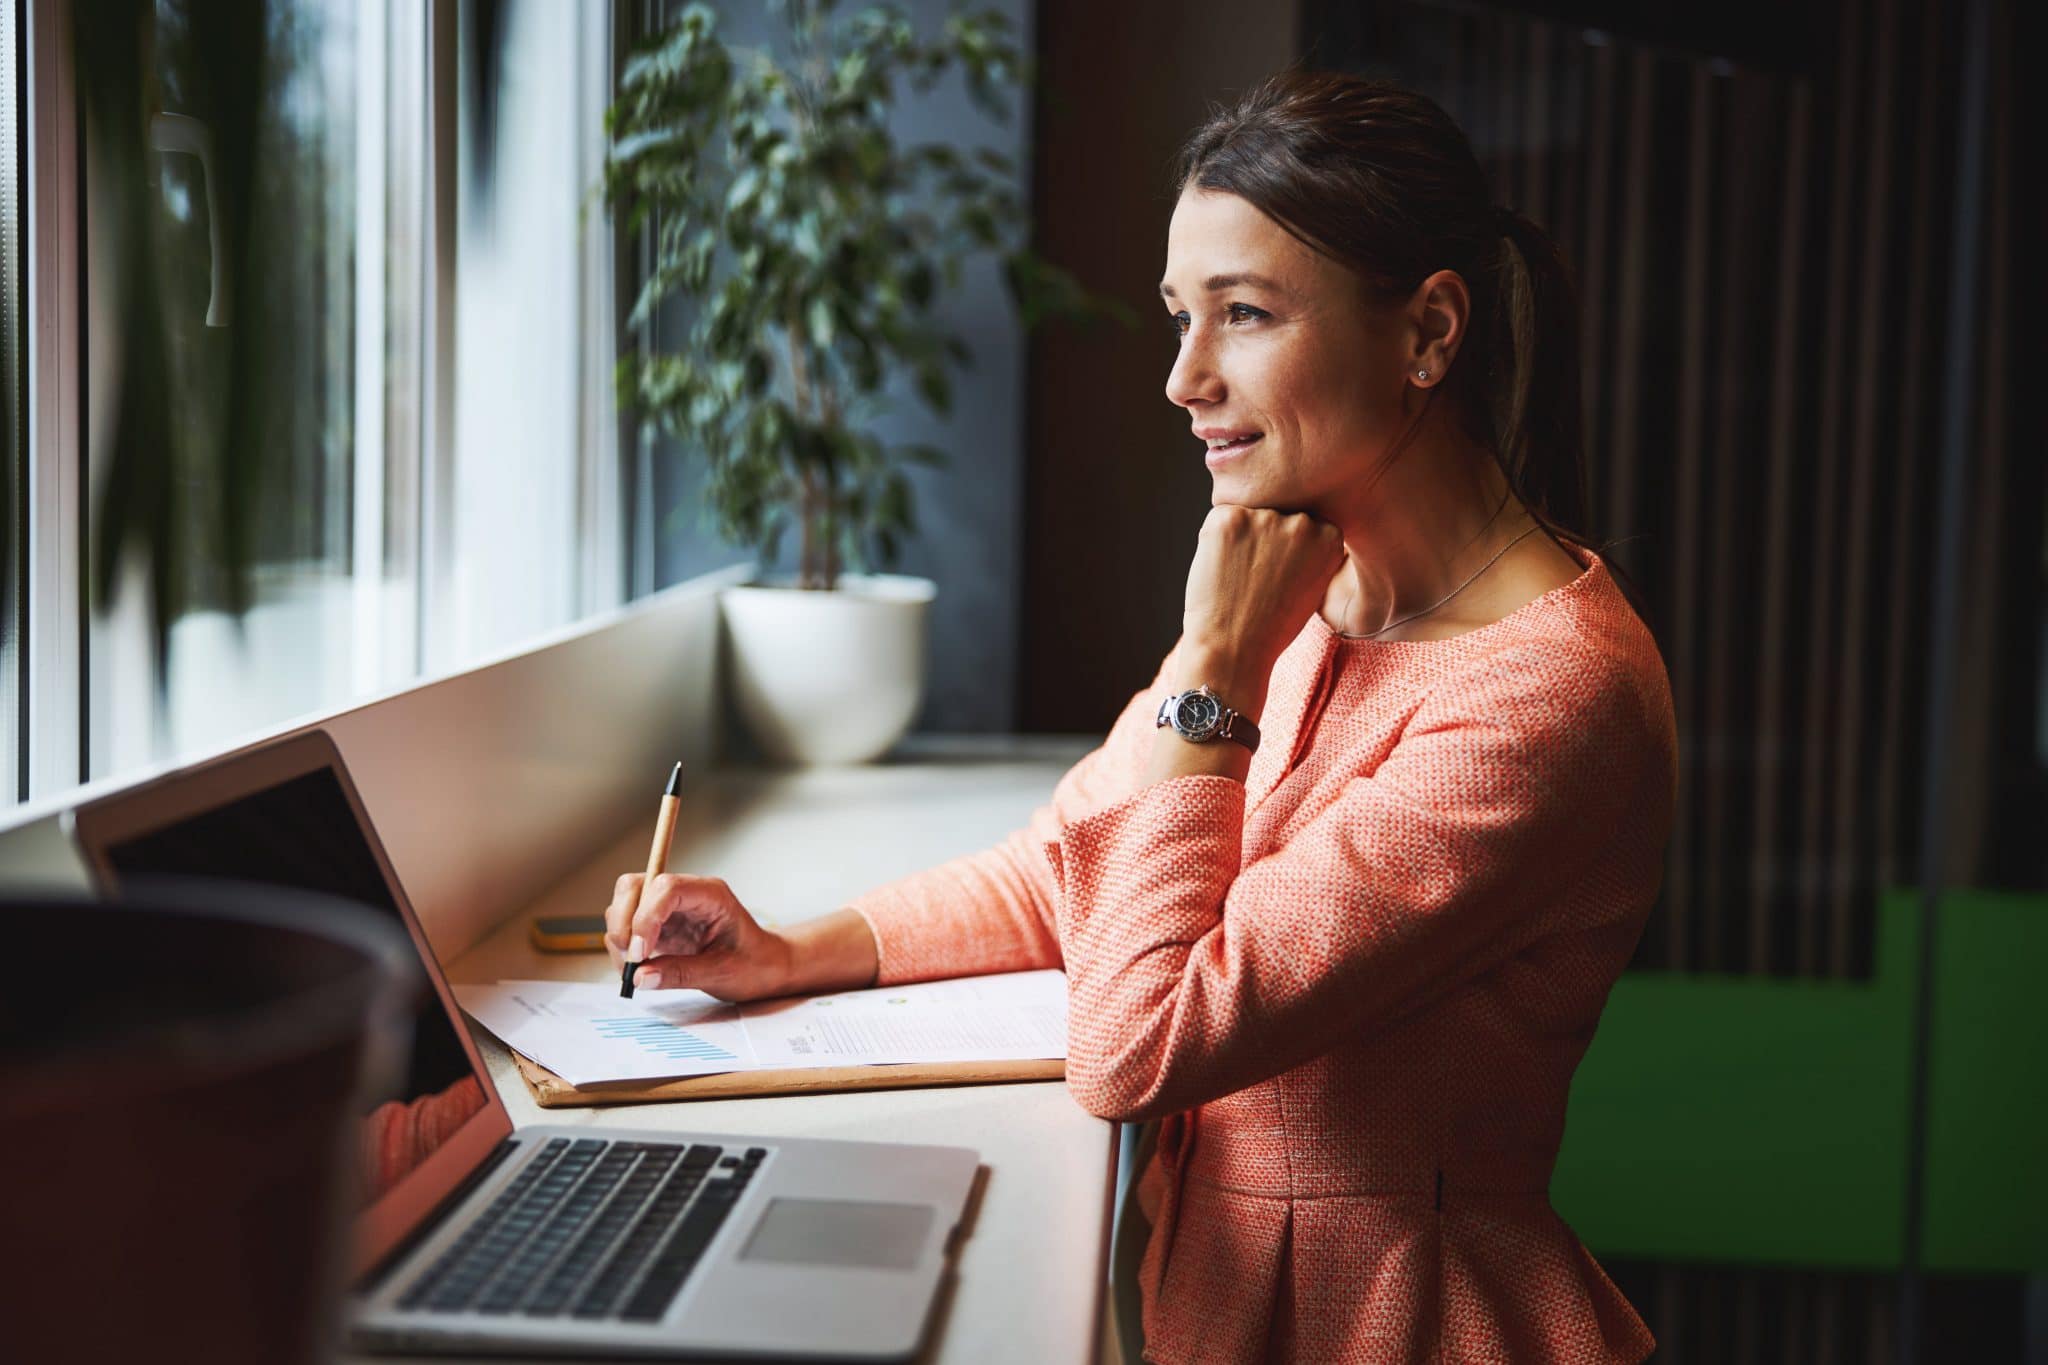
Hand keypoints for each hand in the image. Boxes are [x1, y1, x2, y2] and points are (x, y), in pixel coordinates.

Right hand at [604, 873, 792, 1002]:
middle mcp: (686, 894)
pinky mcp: (660, 925)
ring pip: (626, 903)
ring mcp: (670, 907)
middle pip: (636, 886)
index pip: (666, 888)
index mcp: (710, 895)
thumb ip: (680, 974)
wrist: (766, 968)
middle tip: (629, 961)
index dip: (646, 917)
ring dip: (620, 936)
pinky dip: (623, 947)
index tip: (640, 953)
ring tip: (635, 968)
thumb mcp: (723, 974)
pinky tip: (638, 969)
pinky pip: (628, 926)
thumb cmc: (755, 965)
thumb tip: (640, 977)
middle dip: (624, 922)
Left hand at [1179, 505, 1345, 709]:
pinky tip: (1222, 571)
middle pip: (1276, 513)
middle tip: (1256, 579)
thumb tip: (1293, 520)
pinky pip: (1219, 519)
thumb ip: (1310, 550)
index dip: (1285, 549)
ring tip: (1239, 578)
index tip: (1280, 575)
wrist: (1235, 651)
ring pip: (1248, 515)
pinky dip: (1214, 540)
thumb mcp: (1312, 585)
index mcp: (1330, 535)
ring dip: (1239, 538)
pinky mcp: (1229, 518)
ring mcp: (1266, 517)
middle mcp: (1303, 521)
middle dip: (1263, 539)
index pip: (1303, 522)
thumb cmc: (1271, 626)